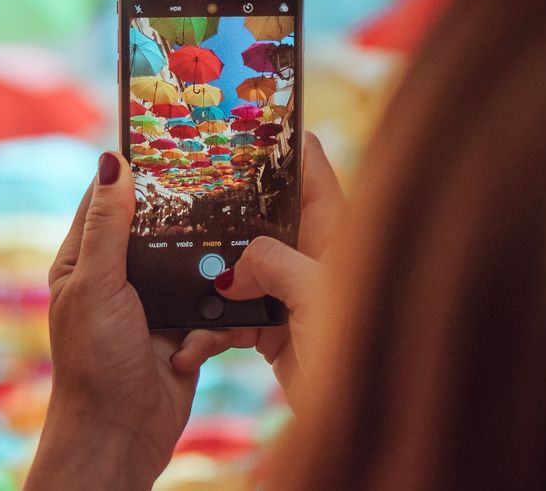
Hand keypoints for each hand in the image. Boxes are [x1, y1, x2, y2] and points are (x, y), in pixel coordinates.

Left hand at [25, 153, 196, 490]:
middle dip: (183, 212)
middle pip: (155, 227)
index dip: (133, 170)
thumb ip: (109, 225)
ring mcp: (151, 303)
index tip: (168, 140)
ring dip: (204, 263)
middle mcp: (117, 277)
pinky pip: (207, 303)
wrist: (120, 435)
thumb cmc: (95, 360)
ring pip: (187, 262)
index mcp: (84, 260)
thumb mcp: (97, 284)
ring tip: (233, 241)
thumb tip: (111, 161)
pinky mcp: (182, 329)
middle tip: (219, 181)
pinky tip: (208, 325)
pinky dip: (212, 314)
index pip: (107, 199)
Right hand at [170, 132, 344, 409]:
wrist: (368, 422)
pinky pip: (233, 317)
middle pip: (262, 217)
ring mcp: (292, 292)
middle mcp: (314, 255)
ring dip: (207, 286)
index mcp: (338, 232)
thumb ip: (272, 263)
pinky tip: (189, 348)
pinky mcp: (275, 329)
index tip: (238, 123)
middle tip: (181, 200)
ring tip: (177, 296)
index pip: (309, 169)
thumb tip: (232, 268)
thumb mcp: (317, 293)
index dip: (276, 143)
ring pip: (239, 270)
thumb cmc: (365, 349)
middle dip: (223, 214)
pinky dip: (210, 331)